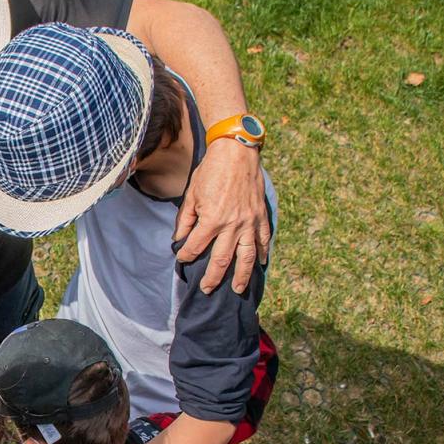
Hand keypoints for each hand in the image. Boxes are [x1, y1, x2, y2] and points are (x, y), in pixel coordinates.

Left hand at [174, 138, 269, 293]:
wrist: (236, 153)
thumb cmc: (211, 172)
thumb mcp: (191, 195)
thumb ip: (186, 220)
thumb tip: (180, 238)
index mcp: (212, 220)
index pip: (196, 247)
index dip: (186, 255)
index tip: (182, 259)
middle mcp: (232, 226)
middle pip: (221, 260)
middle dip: (213, 278)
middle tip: (207, 290)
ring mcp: (250, 223)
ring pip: (246, 257)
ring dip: (241, 275)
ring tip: (238, 289)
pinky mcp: (261, 217)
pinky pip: (263, 240)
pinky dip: (263, 254)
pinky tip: (261, 264)